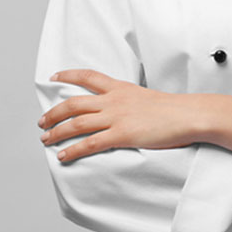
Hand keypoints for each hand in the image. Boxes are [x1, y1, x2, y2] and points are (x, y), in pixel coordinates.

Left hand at [37, 69, 197, 162]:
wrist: (188, 114)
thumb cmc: (174, 109)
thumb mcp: (148, 96)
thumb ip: (131, 101)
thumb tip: (125, 110)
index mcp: (121, 88)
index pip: (88, 77)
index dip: (68, 75)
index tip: (54, 76)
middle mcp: (115, 100)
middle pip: (74, 103)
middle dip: (54, 112)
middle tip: (43, 121)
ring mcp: (117, 117)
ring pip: (77, 123)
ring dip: (57, 132)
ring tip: (46, 139)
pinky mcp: (122, 135)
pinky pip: (90, 143)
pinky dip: (73, 150)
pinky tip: (63, 155)